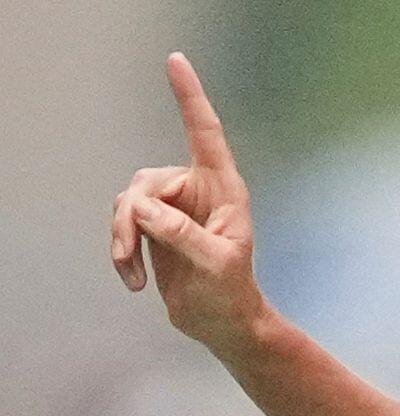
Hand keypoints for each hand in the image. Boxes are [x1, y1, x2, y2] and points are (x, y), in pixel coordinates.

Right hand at [111, 52, 266, 352]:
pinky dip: (121, 250)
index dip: (189, 97)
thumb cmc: (231, 294)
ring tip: (133, 274)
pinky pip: (124, 223)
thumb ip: (181, 234)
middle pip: (146, 182)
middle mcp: (197, 190)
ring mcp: (174, 207)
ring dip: (123, 238)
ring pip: (128, 203)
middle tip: (129, 253)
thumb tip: (143, 208)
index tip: (176, 61)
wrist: (221, 323)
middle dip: (132, 218)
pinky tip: (132, 279)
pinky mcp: (155, 225)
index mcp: (224, 189)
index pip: (205, 134)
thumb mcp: (214, 265)